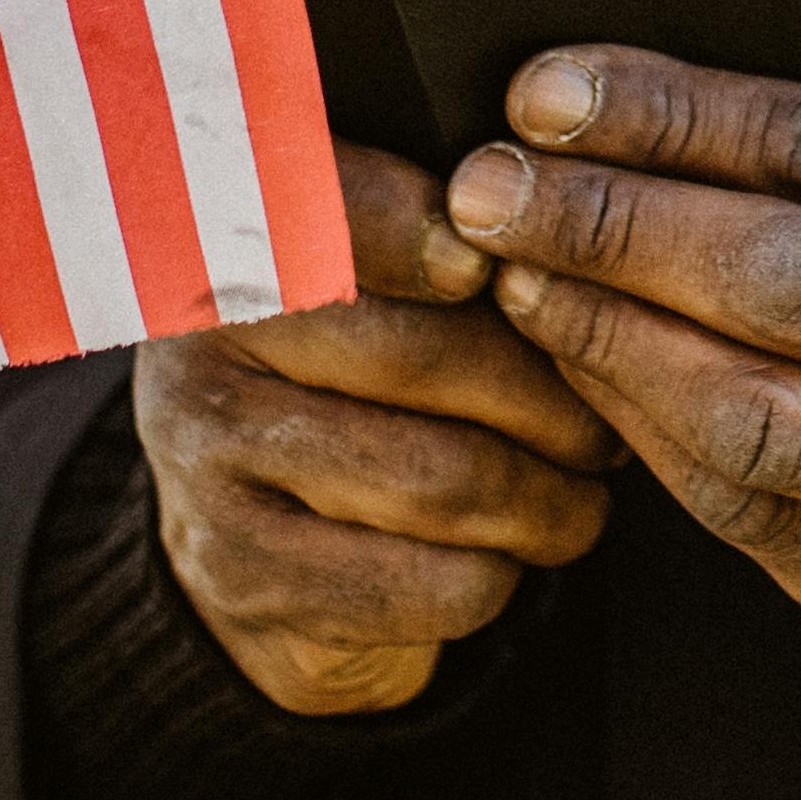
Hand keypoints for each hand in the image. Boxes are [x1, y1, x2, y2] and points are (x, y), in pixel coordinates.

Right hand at [131, 142, 618, 716]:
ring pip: (442, 479)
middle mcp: (199, 358)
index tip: (495, 266)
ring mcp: (211, 476)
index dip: (424, 230)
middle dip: (548, 400)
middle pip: (424, 357)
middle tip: (601, 426)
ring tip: (578, 492)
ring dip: (546, 499)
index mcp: (228, 258)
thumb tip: (547, 238)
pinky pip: (429, 582)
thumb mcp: (362, 302)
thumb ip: (430, 245)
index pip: (331, 217)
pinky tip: (507, 558)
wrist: (254, 566)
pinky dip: (500, 576)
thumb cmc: (345, 400)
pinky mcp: (249, 581)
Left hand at [447, 48, 800, 774]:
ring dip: (608, 332)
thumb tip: (697, 112)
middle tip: (494, 183)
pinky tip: (586, 370)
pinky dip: (649, 430)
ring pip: (753, 409)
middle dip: (616, 221)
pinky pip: (747, 510)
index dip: (684, 117)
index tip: (556, 88)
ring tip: (515, 272)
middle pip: (791, 277)